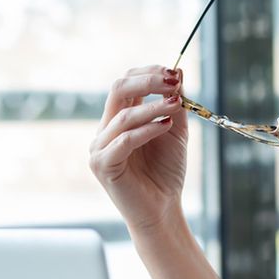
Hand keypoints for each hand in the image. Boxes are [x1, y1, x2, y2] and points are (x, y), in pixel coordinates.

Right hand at [89, 65, 188, 232]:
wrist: (162, 208)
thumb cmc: (166, 171)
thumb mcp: (175, 130)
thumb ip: (174, 103)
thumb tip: (179, 70)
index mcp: (119, 119)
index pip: (126, 83)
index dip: (148, 73)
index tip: (174, 72)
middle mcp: (105, 129)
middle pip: (118, 89)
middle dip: (147, 81)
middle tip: (173, 81)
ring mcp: (100, 147)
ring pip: (124, 115)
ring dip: (154, 106)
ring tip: (177, 103)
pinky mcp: (103, 165)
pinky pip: (124, 140)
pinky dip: (147, 129)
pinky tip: (167, 125)